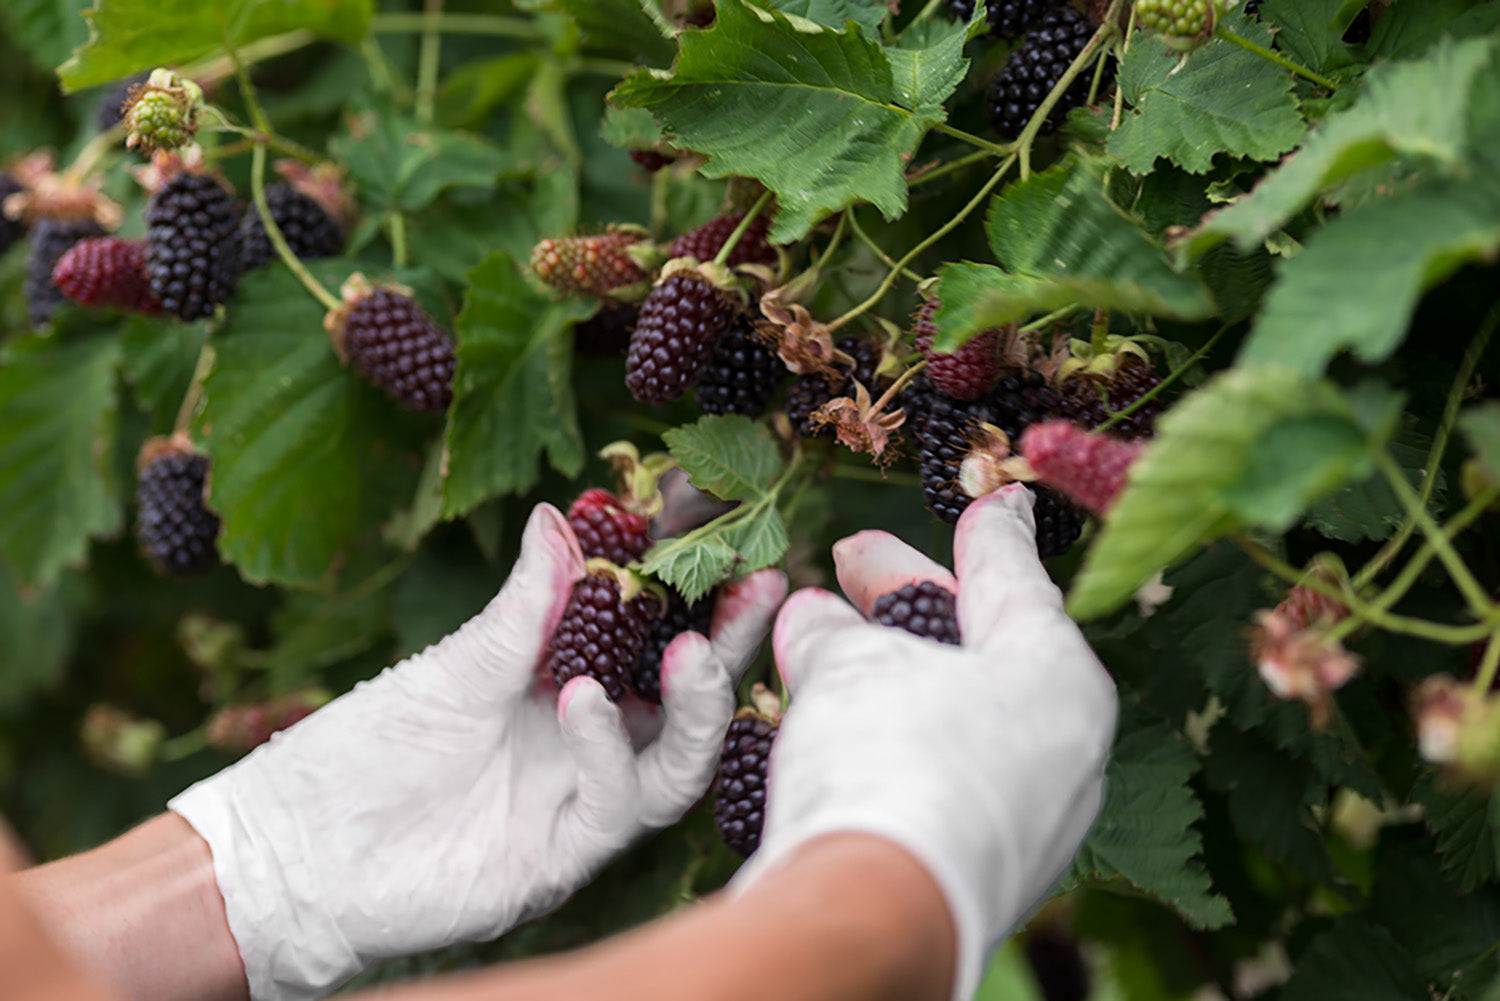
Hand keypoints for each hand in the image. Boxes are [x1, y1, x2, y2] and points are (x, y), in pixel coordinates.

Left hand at [169, 504, 785, 1000]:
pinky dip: (607, 747)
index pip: (653, 636)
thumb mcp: (456, 663)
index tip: (725, 529)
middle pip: (684, 695)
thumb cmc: (372, 748)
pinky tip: (583, 700)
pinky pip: (615, 804)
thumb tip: (559, 517)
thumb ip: (523, 606)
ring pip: (677, 759)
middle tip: (759, 584)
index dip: (694, 589)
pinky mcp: (563, 856)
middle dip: (729, 641)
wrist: (302, 848)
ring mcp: (581, 801)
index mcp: (571, 686)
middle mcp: (592, 744)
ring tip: (692, 650)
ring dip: (697, 704)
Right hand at [735, 485, 1116, 1000]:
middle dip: (906, 600)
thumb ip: (834, 631)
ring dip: (887, 674)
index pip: (1017, 580)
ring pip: (956, 716)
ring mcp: (1030, 818)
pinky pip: (941, 777)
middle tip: (852, 557)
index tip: (997, 496)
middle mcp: (1064, 748)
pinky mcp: (986, 870)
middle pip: (978, 648)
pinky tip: (832, 727)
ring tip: (821, 639)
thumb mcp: (850, 665)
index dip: (990, 532)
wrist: (875, 916)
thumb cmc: (888, 760)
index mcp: (1060, 678)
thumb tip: (812, 617)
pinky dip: (892, 741)